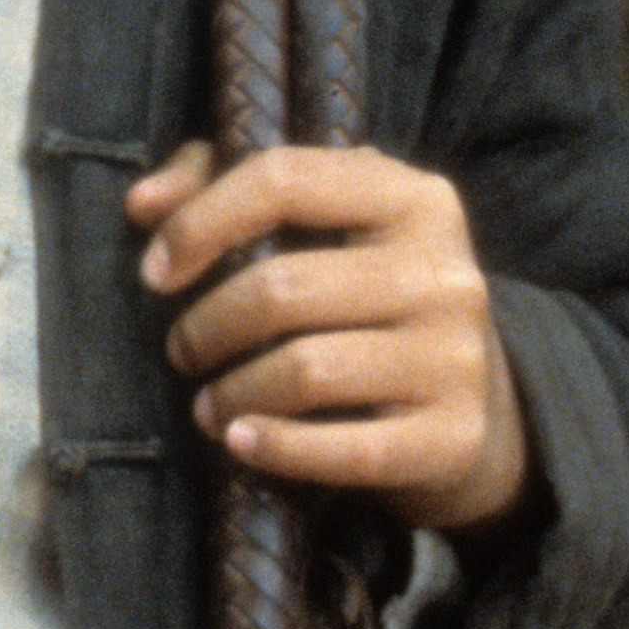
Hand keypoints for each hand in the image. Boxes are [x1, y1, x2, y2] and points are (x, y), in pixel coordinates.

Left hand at [127, 140, 530, 532]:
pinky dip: (277, 449)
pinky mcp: (452, 437)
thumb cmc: (373, 295)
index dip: (202, 221)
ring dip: (233, 392)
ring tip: (207, 405)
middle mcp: (443, 269)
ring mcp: (455, 356)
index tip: (154, 270)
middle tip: (183, 351)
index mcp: (412, 195)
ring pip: (305, 370)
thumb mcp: (323, 222)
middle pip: (284, 286)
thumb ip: (225, 184)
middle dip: (209, 324)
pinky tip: (241, 442)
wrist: (485, 408)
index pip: (285, 178)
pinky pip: (344, 450)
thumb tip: (142, 204)